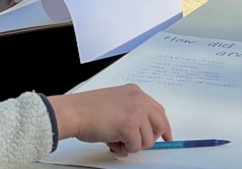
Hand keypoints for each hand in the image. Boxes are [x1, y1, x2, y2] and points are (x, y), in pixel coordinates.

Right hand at [48, 84, 171, 153]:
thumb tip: (142, 133)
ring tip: (116, 139)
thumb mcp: (116, 103)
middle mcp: (138, 99)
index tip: (168, 136)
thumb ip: (132, 113)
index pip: (158, 110)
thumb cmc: (88, 110)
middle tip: (137, 144)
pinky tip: (113, 141)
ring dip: (133, 145)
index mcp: (135, 92)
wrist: (74, 112)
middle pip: (160, 124)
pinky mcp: (130, 125)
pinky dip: (125, 148)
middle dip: (151, 138)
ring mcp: (136, 111)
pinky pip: (136, 146)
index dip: (163, 125)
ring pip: (148, 139)